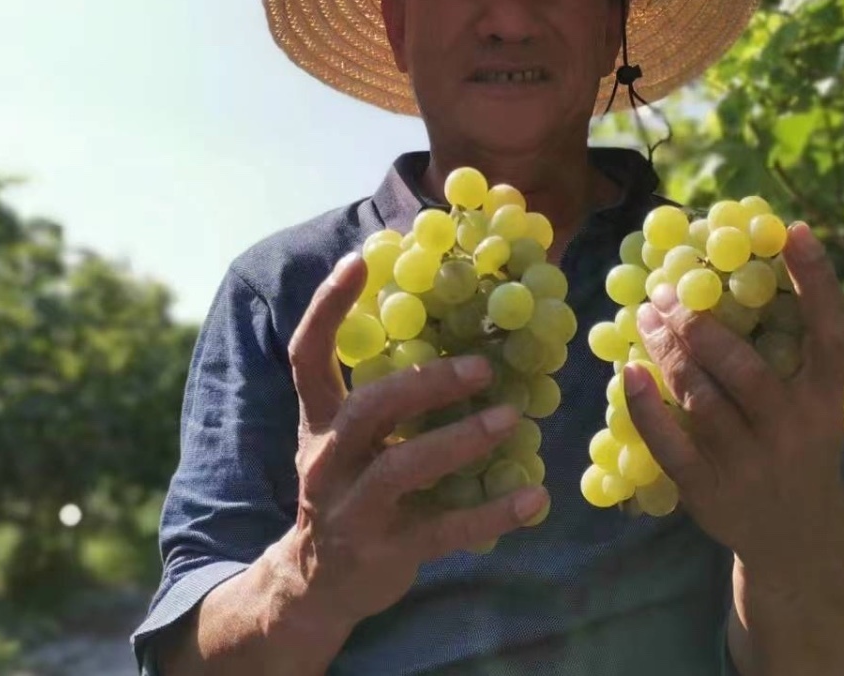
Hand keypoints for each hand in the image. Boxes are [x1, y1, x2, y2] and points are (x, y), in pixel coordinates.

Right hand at [284, 253, 548, 623]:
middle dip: (424, 383)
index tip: (360, 260)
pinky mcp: (384, 552)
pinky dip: (492, 513)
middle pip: (367, 409)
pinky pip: (442, 530)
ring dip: (460, 440)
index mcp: (319, 422)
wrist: (316, 583)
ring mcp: (351, 510)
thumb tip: (448, 323)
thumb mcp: (348, 440)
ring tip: (511, 419)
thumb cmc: (349, 488)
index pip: (308, 355)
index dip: (329, 307)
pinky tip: (535, 497)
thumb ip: (384, 392)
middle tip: (482, 366)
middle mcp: (326, 460)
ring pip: (401, 468)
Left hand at [625, 222, 843, 580]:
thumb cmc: (798, 453)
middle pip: (743, 367)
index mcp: (827, 402)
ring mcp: (750, 464)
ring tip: (645, 315)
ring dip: (666, 349)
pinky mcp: (710, 492)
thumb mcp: (815, 409)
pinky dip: (644, 404)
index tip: (792, 229)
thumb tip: (739, 277)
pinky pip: (668, 441)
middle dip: (699, 320)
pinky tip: (628, 371)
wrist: (797, 546)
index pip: (831, 334)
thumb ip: (790, 358)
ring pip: (699, 397)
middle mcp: (794, 431)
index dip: (817, 280)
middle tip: (667, 288)